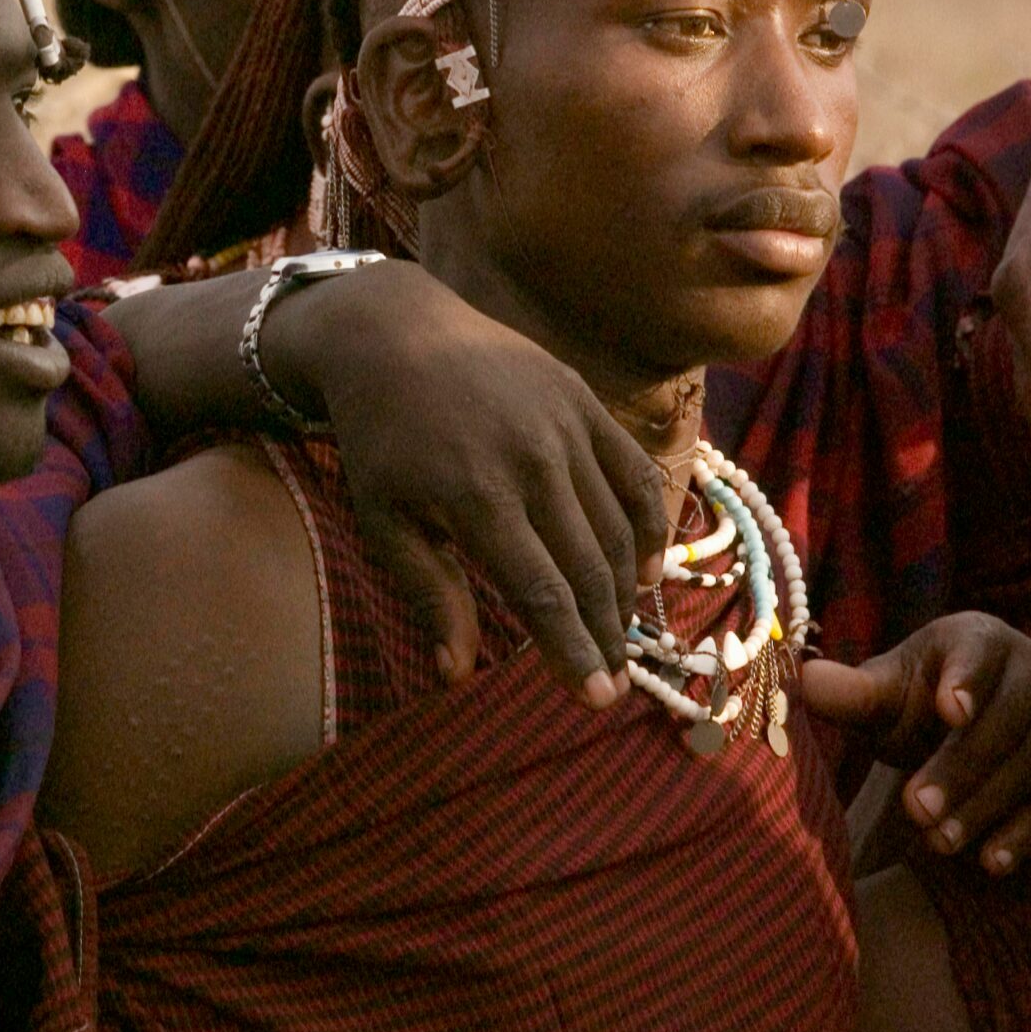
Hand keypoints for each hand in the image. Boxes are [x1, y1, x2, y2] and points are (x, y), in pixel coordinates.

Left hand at [277, 261, 669, 706]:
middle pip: (588, 568)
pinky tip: (647, 568)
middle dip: (606, 634)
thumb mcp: (383, 518)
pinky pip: (633, 473)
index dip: (572, 651)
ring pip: (616, 526)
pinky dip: (649, 523)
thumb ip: (428, 592)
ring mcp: (565, 425)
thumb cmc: (381, 439)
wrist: (394, 333)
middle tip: (614, 680)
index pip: (543, 593)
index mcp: (477, 496)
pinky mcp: (583, 401)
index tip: (595, 698)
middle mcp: (532, 460)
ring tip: (622, 633)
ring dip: (627, 589)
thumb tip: (456, 675)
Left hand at [800, 612, 1030, 875]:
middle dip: (960, 770)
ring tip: (939, 844)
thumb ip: (848, 691)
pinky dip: (1028, 832)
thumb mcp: (882, 693)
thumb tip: (800, 681)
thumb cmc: (918, 699)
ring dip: (988, 809)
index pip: (977, 656)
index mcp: (979, 637)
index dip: (966, 682)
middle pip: (1004, 723)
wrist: (968, 721)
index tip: (950, 710)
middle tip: (915, 810)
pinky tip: (992, 862)